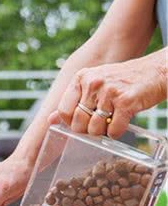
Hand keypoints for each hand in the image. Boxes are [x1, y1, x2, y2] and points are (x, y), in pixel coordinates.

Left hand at [50, 55, 166, 138]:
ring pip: (94, 128)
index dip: (69, 123)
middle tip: (97, 126)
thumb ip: (73, 101)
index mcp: (81, 78)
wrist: (155, 72)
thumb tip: (50, 120)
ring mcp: (109, 91)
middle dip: (86, 130)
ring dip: (102, 133)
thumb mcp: (93, 84)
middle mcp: (92, 83)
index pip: (63, 110)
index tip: (80, 124)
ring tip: (109, 124)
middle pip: (78, 121)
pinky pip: (113, 130)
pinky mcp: (126, 101)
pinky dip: (116, 133)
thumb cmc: (122, 81)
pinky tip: (120, 125)